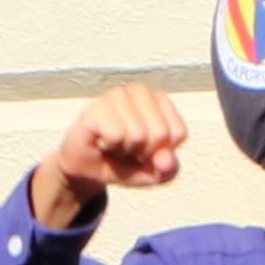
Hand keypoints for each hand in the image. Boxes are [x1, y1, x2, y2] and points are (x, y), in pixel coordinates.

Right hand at [33, 83, 187, 223]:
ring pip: (138, 134)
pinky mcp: (96, 106)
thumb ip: (168, 170)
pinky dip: (108, 146)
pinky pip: (116, 135)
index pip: (178, 133)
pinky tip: (101, 140)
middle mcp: (140, 91)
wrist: (87, 169)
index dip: (161, 152)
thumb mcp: (153, 173)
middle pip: (160, 133)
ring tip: (114, 143)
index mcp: (160, 101)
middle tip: (127, 148)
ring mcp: (117, 95)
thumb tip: (166, 160)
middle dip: (143, 152)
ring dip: (125, 149)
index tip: (145, 150)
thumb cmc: (123, 162)